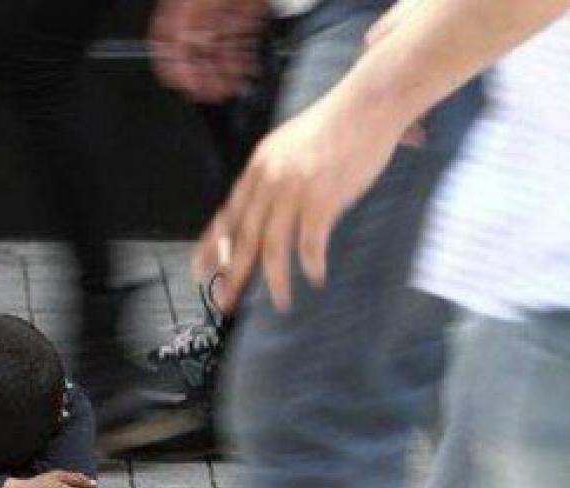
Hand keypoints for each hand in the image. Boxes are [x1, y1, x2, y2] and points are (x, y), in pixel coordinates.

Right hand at [149, 0, 269, 101]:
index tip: (181, 86)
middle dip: (201, 75)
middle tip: (207, 95)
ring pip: (219, 48)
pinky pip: (242, 40)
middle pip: (195, 48)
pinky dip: (243, 59)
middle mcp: (202, 8)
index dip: (171, 65)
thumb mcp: (200, 0)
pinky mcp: (249, 11)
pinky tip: (244, 74)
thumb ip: (192, 19)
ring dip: (222, 72)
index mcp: (185, 4)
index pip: (167, 39)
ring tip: (228, 91)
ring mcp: (226, 10)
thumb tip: (186, 43)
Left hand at [192, 88, 408, 311]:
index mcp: (258, 167)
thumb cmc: (335, 125)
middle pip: (243, 238)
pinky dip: (311, 264)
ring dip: (275, 281)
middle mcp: (269, 180)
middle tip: (225, 302)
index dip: (212, 246)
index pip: (227, 215)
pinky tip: (315, 277)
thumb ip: (273, 177)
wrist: (368, 103)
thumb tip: (263, 210)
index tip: (201, 270)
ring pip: (272, 248)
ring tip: (280, 302)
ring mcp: (294, 190)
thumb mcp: (289, 146)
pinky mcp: (322, 198)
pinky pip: (310, 243)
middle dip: (232, 275)